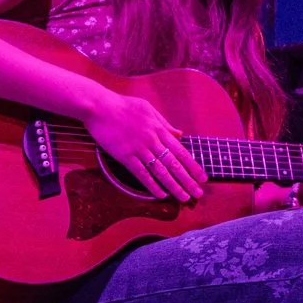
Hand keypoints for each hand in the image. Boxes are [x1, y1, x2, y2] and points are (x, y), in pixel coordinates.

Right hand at [85, 93, 204, 201]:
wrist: (99, 106)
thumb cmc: (122, 105)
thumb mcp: (147, 108)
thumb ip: (164, 123)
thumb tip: (179, 134)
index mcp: (158, 129)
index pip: (181, 151)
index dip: (193, 166)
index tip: (203, 178)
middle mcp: (152, 140)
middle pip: (174, 164)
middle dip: (188, 180)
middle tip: (198, 193)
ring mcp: (138, 149)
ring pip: (160, 171)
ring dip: (174, 186)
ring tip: (184, 197)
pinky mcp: (124, 155)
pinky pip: (141, 173)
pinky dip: (152, 185)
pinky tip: (161, 195)